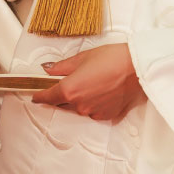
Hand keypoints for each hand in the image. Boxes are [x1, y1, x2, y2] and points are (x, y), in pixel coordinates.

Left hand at [33, 44, 147, 123]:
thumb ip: (62, 67)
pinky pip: (93, 111)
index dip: (40, 96)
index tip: (36, 96)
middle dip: (63, 94)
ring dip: (80, 99)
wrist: (137, 68)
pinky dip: (94, 103)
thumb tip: (48, 70)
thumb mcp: (82, 58)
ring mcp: (93, 112)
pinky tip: (102, 91)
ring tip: (93, 82)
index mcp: (69, 89)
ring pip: (79, 108)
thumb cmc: (112, 59)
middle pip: (63, 103)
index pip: (48, 97)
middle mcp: (80, 105)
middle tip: (72, 81)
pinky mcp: (106, 116)